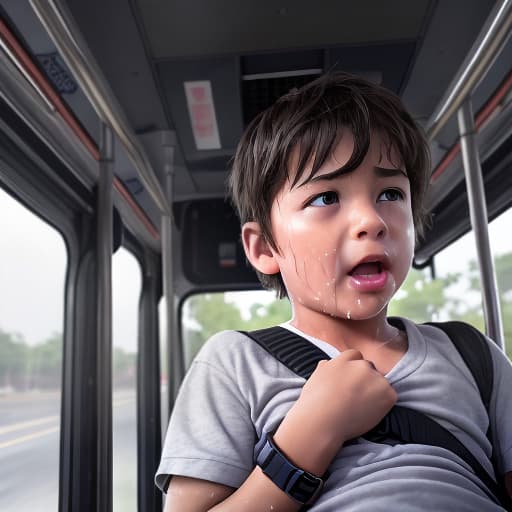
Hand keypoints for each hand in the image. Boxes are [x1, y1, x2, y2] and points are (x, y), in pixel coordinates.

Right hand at [274, 349, 396, 474]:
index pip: (355, 355)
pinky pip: (390, 396)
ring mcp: (375, 378)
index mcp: (343, 360)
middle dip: (365, 378)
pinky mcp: (387, 393)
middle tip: (357, 395)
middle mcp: (360, 365)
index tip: (351, 381)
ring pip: (379, 382)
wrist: (322, 420)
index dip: (353, 368)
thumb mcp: (315, 376)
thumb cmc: (314, 402)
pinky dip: (383, 404)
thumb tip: (329, 364)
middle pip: (368, 367)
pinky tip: (370, 412)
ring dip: (375, 390)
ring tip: (363, 407)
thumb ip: (326, 367)